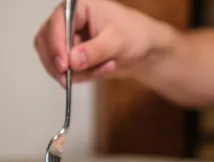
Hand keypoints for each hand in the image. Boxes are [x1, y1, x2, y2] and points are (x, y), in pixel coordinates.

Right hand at [34, 0, 173, 86]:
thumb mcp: (117, 42)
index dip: (56, 46)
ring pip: (56, 61)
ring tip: (105, 67)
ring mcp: (70, 42)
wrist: (144, 52)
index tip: (64, 65)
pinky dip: (84, 76)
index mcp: (78, 8)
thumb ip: (95, 51)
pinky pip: (69, 72)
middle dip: (59, 63)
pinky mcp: (75, 59)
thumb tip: (73, 61)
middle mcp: (70, 23)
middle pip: (46, 42)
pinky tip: (104, 69)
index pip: (56, 24)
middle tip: (68, 79)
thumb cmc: (136, 36)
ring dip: (77, 72)